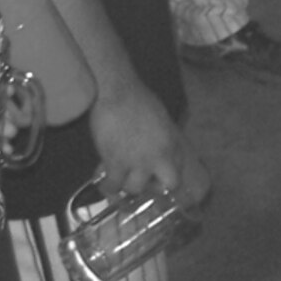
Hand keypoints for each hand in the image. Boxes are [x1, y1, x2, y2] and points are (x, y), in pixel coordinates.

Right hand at [88, 84, 199, 201]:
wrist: (118, 91)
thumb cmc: (137, 100)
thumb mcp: (160, 121)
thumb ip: (161, 140)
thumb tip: (154, 154)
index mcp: (173, 142)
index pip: (179, 169)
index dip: (166, 175)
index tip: (154, 175)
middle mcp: (162, 154)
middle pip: (168, 184)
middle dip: (154, 185)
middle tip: (139, 179)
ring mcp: (140, 161)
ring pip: (135, 189)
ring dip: (125, 183)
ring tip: (117, 175)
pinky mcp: (117, 162)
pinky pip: (112, 185)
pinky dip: (106, 185)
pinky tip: (101, 176)